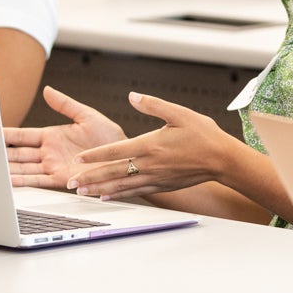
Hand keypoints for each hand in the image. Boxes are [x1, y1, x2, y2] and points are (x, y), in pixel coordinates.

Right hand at [4, 86, 126, 189]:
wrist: (126, 158)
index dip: (6, 134)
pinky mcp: (61, 179)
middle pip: (18, 153)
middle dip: (0, 153)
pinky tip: (9, 180)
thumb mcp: (87, 116)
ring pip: (24, 168)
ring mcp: (53, 166)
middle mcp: (50, 152)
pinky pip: (38, 180)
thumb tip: (48, 90)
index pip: (22, 135)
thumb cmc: (111, 138)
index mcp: (53, 136)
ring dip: (7, 168)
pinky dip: (23, 181)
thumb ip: (65, 104)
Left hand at [64, 91, 240, 199]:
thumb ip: (153, 105)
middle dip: (90, 177)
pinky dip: (119, 194)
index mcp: (150, 144)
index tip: (79, 158)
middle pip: (113, 172)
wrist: (222, 159)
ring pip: (121, 185)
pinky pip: (135, 191)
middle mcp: (149, 164)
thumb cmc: (203, 135)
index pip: (115, 150)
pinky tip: (107, 196)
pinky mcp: (162, 185)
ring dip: (100, 188)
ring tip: (82, 192)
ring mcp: (155, 177)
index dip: (95, 154)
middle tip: (70, 182)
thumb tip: (132, 96)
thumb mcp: (179, 113)